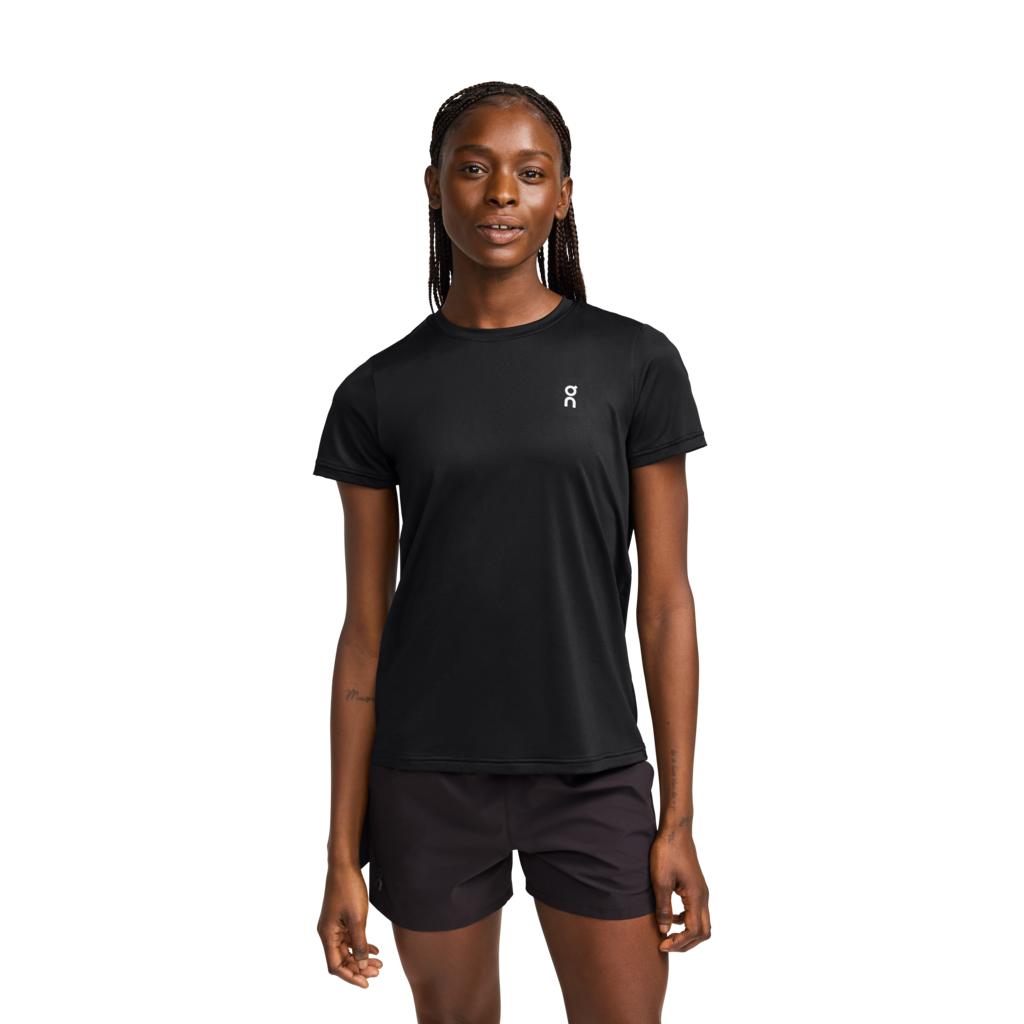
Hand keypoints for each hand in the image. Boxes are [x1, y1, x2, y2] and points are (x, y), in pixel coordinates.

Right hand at [316, 863, 385, 988]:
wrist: (345, 865)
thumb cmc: (349, 889)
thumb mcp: (358, 918)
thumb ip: (359, 944)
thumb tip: (360, 966)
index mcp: (327, 935)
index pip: (335, 965)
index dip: (350, 977)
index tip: (366, 983)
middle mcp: (327, 933)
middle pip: (342, 959)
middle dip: (359, 968)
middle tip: (378, 973)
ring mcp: (334, 926)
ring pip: (348, 949)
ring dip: (363, 957)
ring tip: (380, 964)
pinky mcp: (340, 920)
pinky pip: (351, 938)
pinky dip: (363, 944)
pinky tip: (376, 949)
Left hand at [650, 832, 711, 952]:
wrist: (676, 830)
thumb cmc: (667, 852)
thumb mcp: (660, 881)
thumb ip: (663, 908)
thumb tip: (664, 931)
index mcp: (696, 897)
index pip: (693, 931)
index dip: (678, 942)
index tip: (661, 944)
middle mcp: (704, 897)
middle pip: (704, 932)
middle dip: (687, 944)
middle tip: (667, 946)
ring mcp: (702, 891)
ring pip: (702, 922)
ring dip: (688, 933)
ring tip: (668, 934)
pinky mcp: (697, 887)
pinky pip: (697, 911)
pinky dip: (687, 920)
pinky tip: (672, 917)